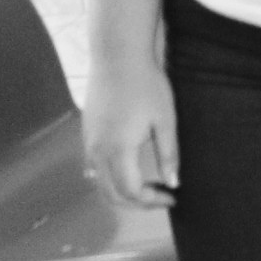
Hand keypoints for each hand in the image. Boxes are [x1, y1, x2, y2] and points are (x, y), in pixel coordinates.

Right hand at [83, 53, 178, 208]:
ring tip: (148, 187)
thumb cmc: (146, 85)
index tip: (173, 196)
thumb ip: (168, 154)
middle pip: (111, 193)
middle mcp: (97, 151)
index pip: (130, 191)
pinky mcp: (86, 133)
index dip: (151, 201)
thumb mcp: (165, 120)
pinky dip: (108, 178)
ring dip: (121, 192)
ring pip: (99, 182)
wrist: (118, 57)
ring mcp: (88, 142)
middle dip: (136, 202)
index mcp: (117, 150)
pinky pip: (93, 167)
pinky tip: (125, 173)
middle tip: (161, 197)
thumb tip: (174, 182)